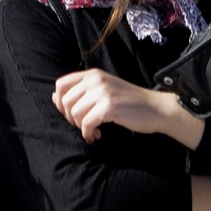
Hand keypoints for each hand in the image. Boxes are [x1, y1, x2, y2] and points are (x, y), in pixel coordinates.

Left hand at [52, 68, 203, 147]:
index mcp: (92, 74)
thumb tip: (53, 97)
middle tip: (83, 126)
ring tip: (93, 132)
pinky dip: (88, 133)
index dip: (60, 102)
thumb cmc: (129, 102)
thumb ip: (80, 92)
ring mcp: (102, 92)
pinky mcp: (109, 107)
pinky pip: (86, 123)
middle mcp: (95, 80)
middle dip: (70, 118)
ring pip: (74, 114)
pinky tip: (97, 136)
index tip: (71, 114)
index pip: (60, 85)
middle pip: (65, 101)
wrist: (157, 108)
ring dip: (81, 127)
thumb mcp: (103, 91)